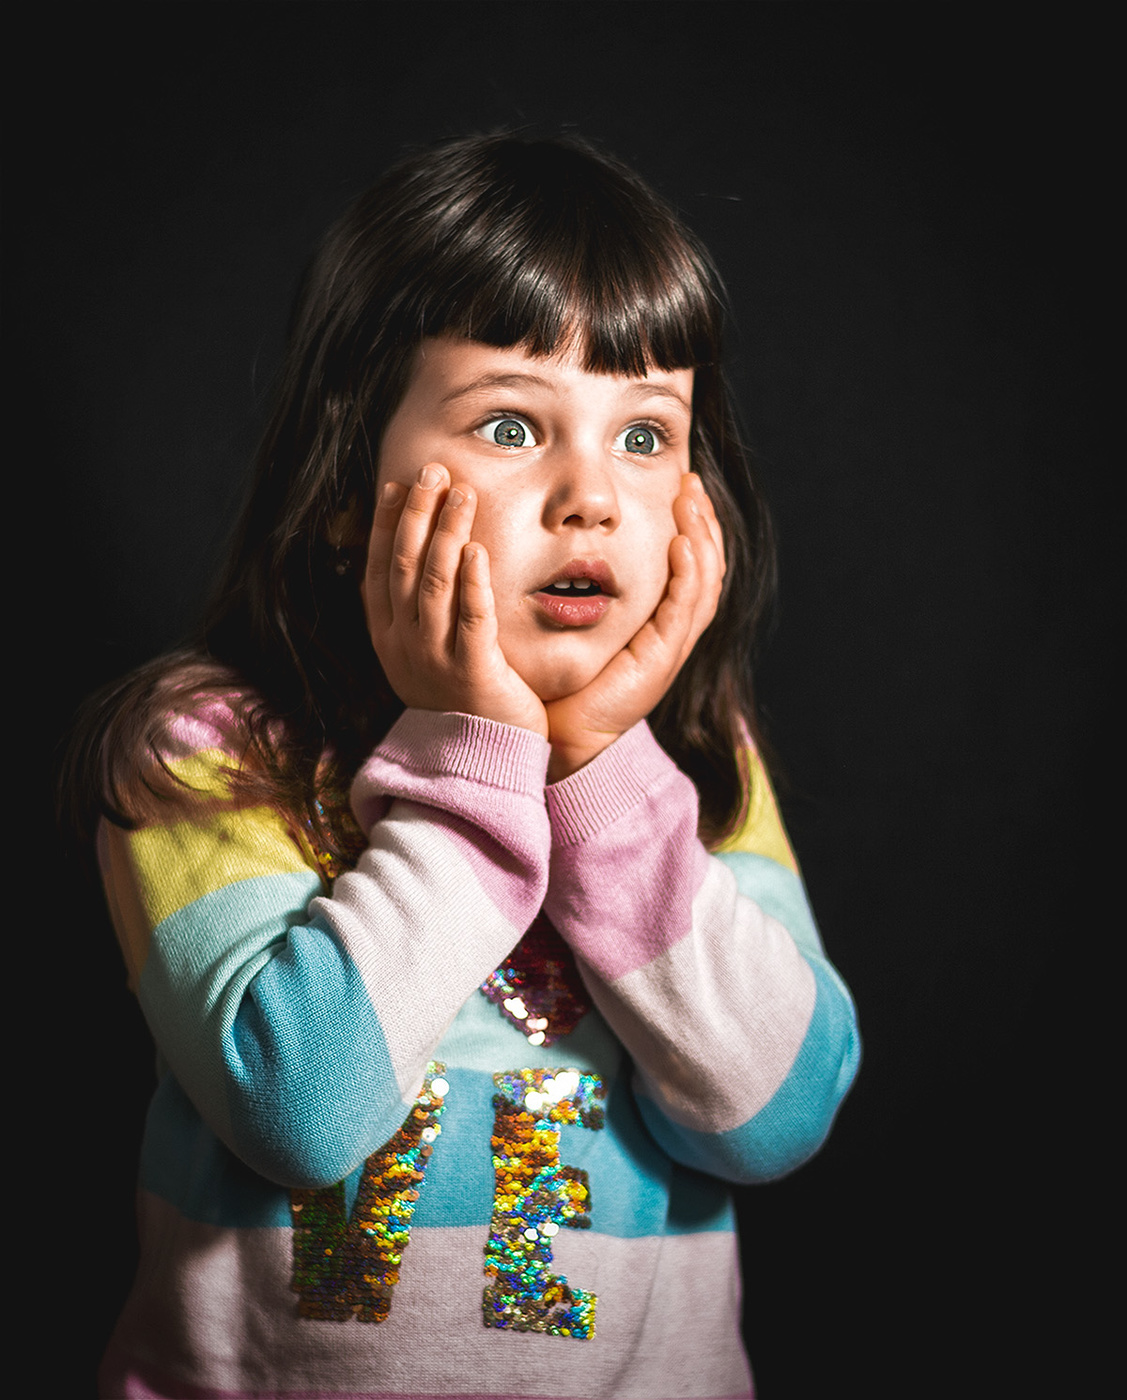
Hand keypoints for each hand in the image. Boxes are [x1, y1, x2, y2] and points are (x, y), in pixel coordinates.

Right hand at [364, 465, 549, 738]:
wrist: (479, 763)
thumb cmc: (461, 704)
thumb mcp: (426, 657)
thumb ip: (420, 615)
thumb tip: (416, 564)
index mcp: (389, 639)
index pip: (380, 569)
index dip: (388, 525)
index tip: (398, 485)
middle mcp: (404, 646)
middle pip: (404, 566)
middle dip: (417, 514)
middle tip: (434, 471)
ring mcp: (435, 659)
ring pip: (434, 584)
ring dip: (446, 533)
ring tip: (461, 493)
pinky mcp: (473, 672)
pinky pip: (470, 619)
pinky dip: (471, 581)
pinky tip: (477, 549)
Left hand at [544, 473, 725, 781]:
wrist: (562, 735)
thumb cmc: (564, 680)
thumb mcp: (580, 624)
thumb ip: (585, 589)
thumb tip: (573, 545)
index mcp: (660, 623)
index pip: (691, 565)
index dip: (693, 525)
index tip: (681, 486)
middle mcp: (673, 633)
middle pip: (709, 567)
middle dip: (704, 521)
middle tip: (691, 483)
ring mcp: (672, 646)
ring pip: (706, 582)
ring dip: (702, 537)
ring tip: (690, 501)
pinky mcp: (661, 659)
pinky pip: (684, 610)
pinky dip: (688, 574)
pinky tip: (681, 544)